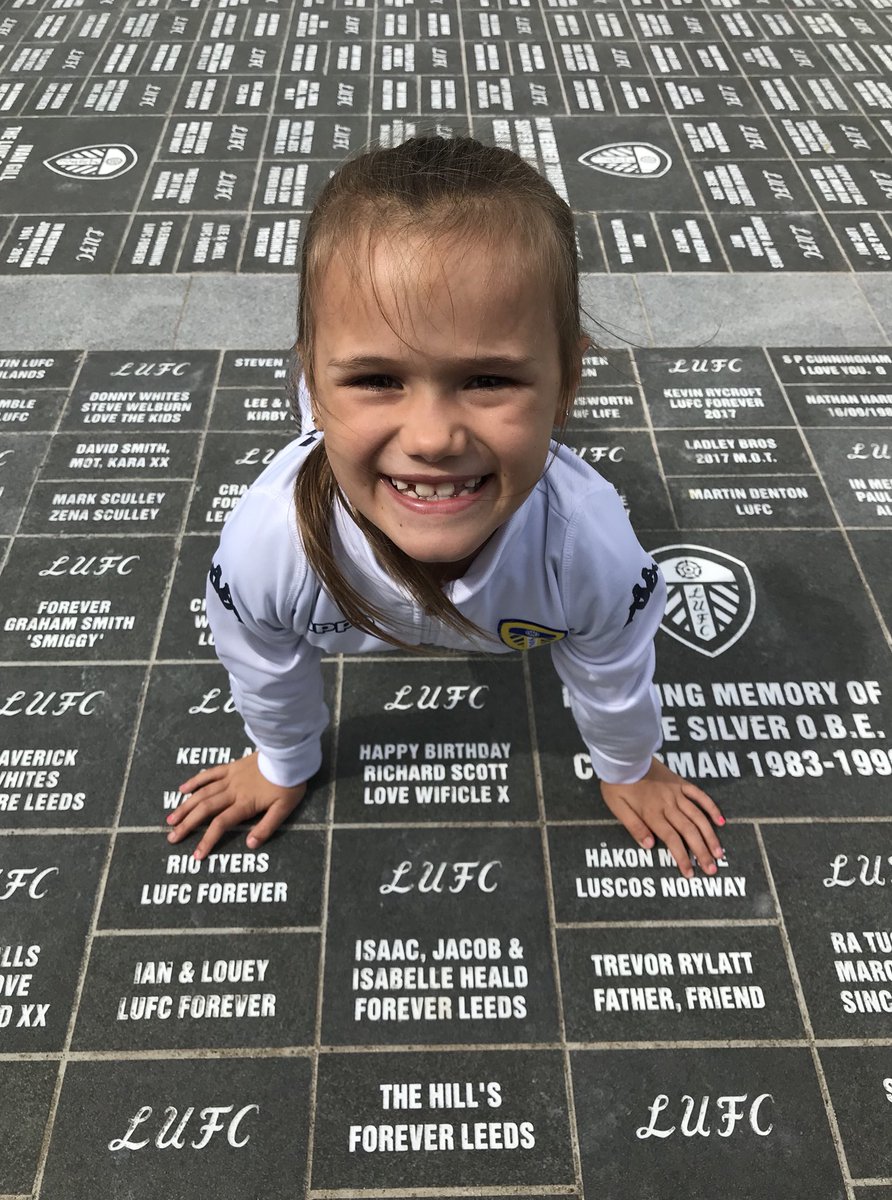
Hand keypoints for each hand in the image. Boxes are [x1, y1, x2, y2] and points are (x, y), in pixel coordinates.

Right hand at [167, 752, 306, 860]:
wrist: (289, 755)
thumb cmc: (288, 784)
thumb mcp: (283, 810)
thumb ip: (266, 828)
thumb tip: (250, 846)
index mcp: (245, 803)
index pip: (221, 824)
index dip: (207, 840)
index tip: (196, 855)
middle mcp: (232, 791)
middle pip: (205, 809)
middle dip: (187, 825)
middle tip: (172, 838)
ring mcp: (230, 778)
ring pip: (202, 793)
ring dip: (185, 806)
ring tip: (171, 819)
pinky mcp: (231, 767)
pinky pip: (209, 774)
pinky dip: (195, 781)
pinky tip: (182, 789)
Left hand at [599, 757, 724, 877]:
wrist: (624, 756)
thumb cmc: (617, 784)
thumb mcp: (617, 808)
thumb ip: (634, 827)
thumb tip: (650, 846)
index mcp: (652, 813)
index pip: (672, 840)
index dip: (682, 858)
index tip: (690, 873)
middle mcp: (668, 805)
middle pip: (689, 831)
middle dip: (702, 852)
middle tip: (712, 870)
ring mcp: (676, 793)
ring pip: (698, 817)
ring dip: (710, 835)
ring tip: (719, 852)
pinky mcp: (680, 783)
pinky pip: (700, 795)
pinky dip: (711, 807)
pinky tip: (720, 821)